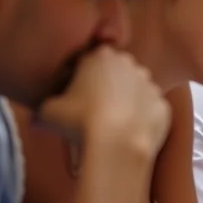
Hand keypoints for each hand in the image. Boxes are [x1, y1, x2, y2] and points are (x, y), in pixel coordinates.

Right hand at [37, 46, 169, 156]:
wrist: (118, 145)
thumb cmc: (81, 123)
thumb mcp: (49, 113)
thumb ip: (45, 107)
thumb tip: (38, 119)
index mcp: (101, 57)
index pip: (90, 61)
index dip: (82, 78)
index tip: (77, 94)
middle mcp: (130, 65)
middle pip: (117, 73)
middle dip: (108, 87)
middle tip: (95, 110)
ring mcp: (150, 85)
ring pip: (137, 91)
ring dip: (128, 103)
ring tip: (113, 125)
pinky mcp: (163, 105)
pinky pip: (151, 110)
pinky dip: (143, 119)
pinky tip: (130, 134)